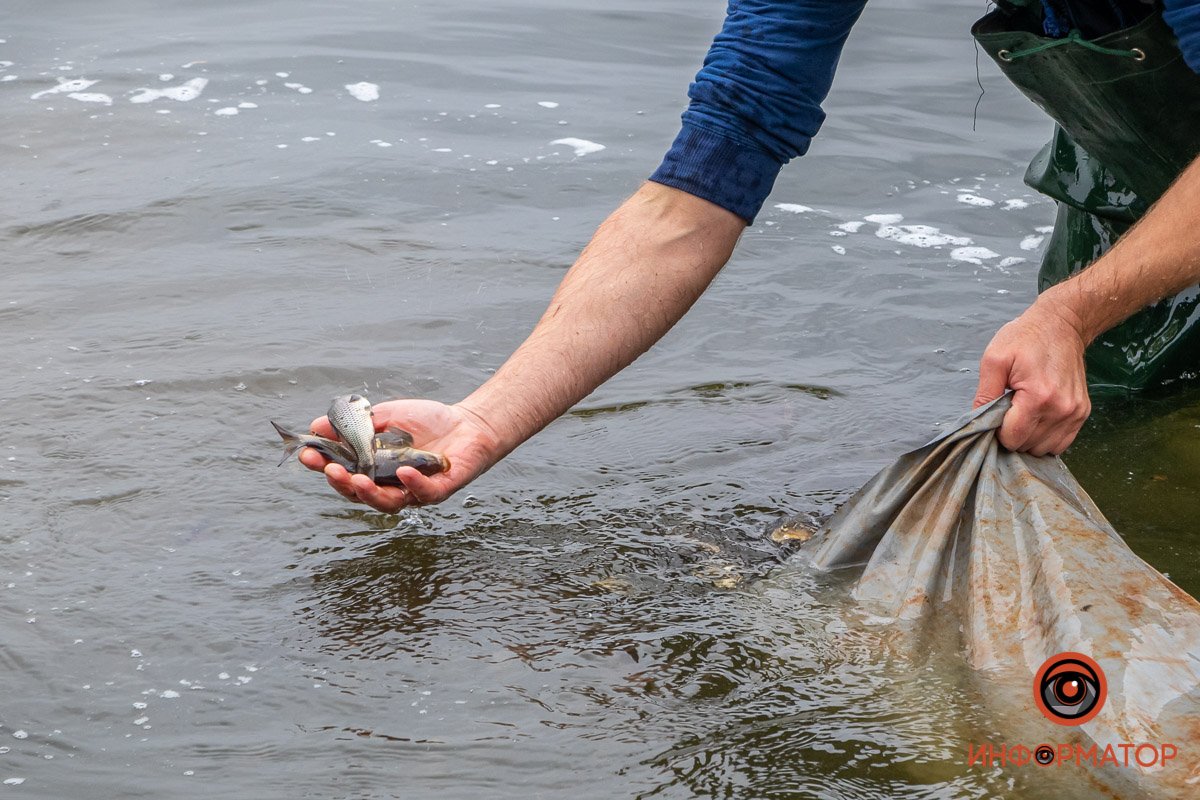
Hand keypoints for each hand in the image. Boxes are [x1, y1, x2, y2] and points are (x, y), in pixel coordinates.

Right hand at [299, 399, 500, 512]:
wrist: (468, 422)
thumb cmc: (426, 422)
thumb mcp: (384, 416)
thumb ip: (354, 424)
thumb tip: (317, 425)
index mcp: (373, 468)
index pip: (343, 472)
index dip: (323, 466)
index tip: (306, 454)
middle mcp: (389, 485)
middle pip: (359, 493)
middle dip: (341, 483)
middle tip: (329, 469)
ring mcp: (413, 491)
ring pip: (387, 502)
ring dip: (369, 493)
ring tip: (357, 479)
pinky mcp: (438, 490)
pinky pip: (424, 494)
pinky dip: (413, 484)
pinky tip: (403, 471)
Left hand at [973, 298, 1091, 455]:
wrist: (1062, 324)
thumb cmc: (1026, 338)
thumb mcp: (994, 359)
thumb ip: (985, 393)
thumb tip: (978, 421)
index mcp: (1038, 397)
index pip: (1012, 438)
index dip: (997, 432)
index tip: (995, 415)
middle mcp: (1062, 409)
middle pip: (1027, 446)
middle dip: (1012, 434)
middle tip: (1007, 411)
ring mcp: (1075, 413)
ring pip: (1044, 449)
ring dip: (1029, 438)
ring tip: (1022, 413)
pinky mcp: (1083, 413)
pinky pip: (1061, 442)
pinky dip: (1045, 438)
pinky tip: (1036, 419)